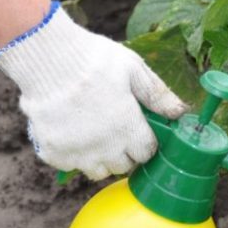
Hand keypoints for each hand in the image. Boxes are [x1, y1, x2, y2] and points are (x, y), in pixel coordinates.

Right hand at [0, 3, 186, 178]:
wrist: (45, 56)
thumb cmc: (93, 58)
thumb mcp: (133, 69)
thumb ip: (158, 95)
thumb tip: (182, 112)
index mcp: (127, 127)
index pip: (146, 153)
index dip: (144, 141)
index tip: (138, 130)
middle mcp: (104, 146)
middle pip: (123, 166)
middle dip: (124, 151)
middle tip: (116, 129)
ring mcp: (76, 152)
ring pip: (97, 171)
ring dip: (100, 157)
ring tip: (94, 132)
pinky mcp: (52, 152)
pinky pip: (69, 165)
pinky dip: (71, 153)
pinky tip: (70, 130)